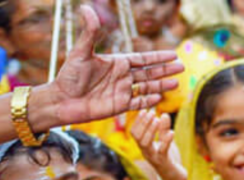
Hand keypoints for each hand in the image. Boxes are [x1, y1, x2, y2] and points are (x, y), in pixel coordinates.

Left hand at [46, 5, 183, 127]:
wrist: (62, 100)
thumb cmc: (69, 75)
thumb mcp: (81, 52)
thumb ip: (89, 32)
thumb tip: (86, 8)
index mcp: (117, 62)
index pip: (143, 59)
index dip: (158, 57)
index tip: (173, 54)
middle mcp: (122, 76)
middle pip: (149, 73)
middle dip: (165, 70)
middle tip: (182, 67)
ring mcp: (122, 91)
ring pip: (147, 88)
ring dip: (162, 85)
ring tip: (177, 83)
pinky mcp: (119, 106)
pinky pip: (138, 102)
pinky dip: (149, 101)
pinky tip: (160, 98)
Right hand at [130, 110, 185, 179]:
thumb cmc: (168, 161)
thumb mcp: (166, 143)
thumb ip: (164, 130)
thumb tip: (164, 115)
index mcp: (144, 147)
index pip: (134, 133)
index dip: (138, 121)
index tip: (144, 110)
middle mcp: (146, 152)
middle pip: (138, 137)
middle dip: (143, 123)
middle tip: (151, 113)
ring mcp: (154, 158)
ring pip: (146, 143)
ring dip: (151, 130)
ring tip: (157, 119)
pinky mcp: (164, 162)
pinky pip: (163, 151)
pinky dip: (167, 140)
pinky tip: (172, 132)